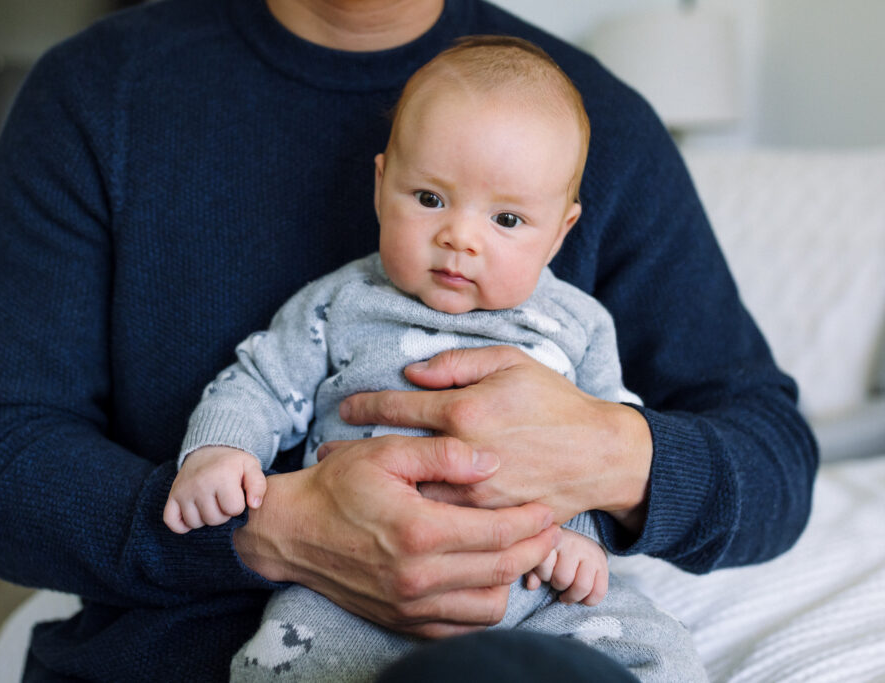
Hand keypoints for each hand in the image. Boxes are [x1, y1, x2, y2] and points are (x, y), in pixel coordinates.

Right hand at [163, 446, 266, 532]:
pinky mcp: (172, 495)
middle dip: (223, 514)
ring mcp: (183, 490)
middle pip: (214, 519)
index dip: (238, 505)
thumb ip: (258, 485)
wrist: (208, 449)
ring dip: (205, 518)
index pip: (233, 509)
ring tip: (211, 503)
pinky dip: (181, 524)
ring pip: (195, 523)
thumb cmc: (232, 463)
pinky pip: (171, 521)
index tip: (236, 494)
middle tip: (223, 499)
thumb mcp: (251, 467)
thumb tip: (254, 504)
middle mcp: (200, 483)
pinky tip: (193, 514)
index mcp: (222, 476)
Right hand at [233, 435, 560, 638]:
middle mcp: (418, 575)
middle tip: (550, 528)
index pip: (499, 532)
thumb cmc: (337, 485)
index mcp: (419, 530)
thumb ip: (442, 454)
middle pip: (502, 570)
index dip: (532, 521)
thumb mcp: (386, 453)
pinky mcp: (402, 621)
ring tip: (520, 552)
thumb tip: (492, 462)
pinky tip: (487, 580)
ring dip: (513, 580)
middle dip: (536, 548)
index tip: (547, 507)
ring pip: (490, 606)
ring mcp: (410, 604)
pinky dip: (483, 607)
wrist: (292, 531)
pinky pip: (461, 627)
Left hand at [338, 346, 651, 528]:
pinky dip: (413, 513)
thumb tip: (411, 373)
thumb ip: (456, 363)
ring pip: (411, 492)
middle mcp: (463, 455)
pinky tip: (390, 510)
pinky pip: (441, 520)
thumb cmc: (553, 402)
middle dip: (355, 453)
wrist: (599, 454)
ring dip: (376, 488)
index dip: (365, 405)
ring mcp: (476, 493)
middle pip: (394, 455)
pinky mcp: (488, 520)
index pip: (398, 406)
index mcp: (466, 411)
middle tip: (326, 454)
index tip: (343, 408)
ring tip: (347, 485)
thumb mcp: (510, 362)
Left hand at [525, 530, 608, 605]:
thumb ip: (533, 571)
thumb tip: (532, 586)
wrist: (581, 541)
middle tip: (557, 583)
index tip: (546, 572)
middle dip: (557, 586)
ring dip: (572, 596)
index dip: (542, 574)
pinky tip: (582, 597)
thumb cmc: (555, 554)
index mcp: (553, 540)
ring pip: (582, 586)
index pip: (544, 564)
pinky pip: (599, 592)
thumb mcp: (541, 558)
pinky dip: (589, 601)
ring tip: (568, 593)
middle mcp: (573, 545)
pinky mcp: (603, 567)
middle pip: (563, 579)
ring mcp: (590, 556)